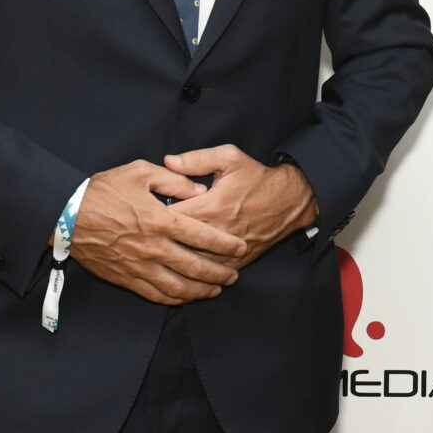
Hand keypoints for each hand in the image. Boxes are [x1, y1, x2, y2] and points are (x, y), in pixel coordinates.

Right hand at [69, 160, 246, 303]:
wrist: (64, 215)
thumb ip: (174, 180)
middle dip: (219, 273)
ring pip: (178, 287)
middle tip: (234, 275)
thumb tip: (199, 190)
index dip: (225, 244)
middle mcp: (153, 247)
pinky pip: (155, 294)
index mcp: (160, 220)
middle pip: (195, 267)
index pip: (203, 236)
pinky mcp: (125, 278)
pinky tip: (185, 297)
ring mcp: (138, 266)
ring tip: (216, 290)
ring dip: (201, 291)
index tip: (240, 247)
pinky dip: (174, 299)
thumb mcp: (140, 172)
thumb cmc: (102, 190)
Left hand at [161, 145, 317, 270]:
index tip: (143, 216)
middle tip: (146, 238)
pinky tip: (182, 272)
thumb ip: (196, 159)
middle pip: (176, 244)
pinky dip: (196, 274)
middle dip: (159, 242)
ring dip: (175, 261)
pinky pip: (211, 273)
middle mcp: (217, 231)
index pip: (169, 218)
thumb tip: (167, 161)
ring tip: (157, 257)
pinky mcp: (237, 261)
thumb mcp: (228, 158)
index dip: (152, 218)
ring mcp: (227, 250)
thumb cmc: (256, 177)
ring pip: (192, 263)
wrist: (289, 201)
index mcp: (209, 206)